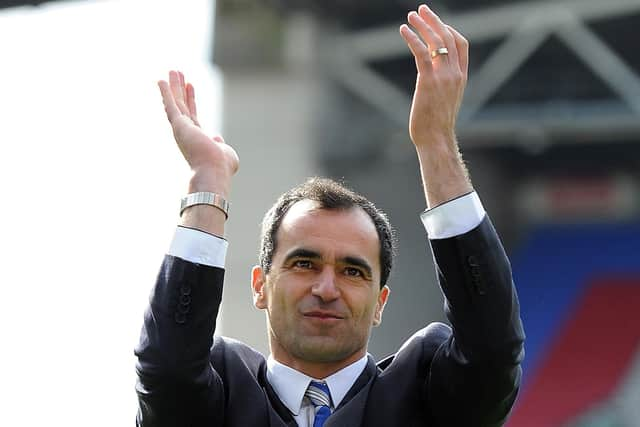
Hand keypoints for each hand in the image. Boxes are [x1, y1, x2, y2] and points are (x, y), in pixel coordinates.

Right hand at [158, 70, 238, 197]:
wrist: (213, 171)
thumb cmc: (221, 166)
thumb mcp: (226, 153)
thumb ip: (221, 145)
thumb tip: (217, 139)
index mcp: (197, 138)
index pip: (193, 114)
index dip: (191, 99)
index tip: (191, 86)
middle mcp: (187, 132)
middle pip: (182, 105)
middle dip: (179, 89)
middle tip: (177, 73)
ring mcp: (181, 128)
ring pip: (175, 103)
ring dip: (173, 86)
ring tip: (172, 70)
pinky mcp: (178, 125)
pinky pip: (170, 105)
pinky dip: (165, 92)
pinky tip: (161, 80)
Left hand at [399, 4, 467, 147]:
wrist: (436, 139)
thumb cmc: (436, 124)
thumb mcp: (444, 100)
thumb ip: (442, 84)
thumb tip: (429, 77)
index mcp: (461, 77)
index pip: (461, 45)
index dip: (449, 29)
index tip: (437, 22)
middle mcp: (454, 74)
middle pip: (448, 37)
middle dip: (434, 20)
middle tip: (422, 9)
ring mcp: (443, 77)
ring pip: (435, 41)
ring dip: (423, 25)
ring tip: (411, 15)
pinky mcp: (428, 81)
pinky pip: (421, 53)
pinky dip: (412, 38)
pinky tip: (404, 30)